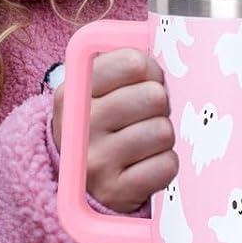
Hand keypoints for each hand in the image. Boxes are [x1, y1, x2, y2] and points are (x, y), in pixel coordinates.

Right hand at [51, 48, 176, 214]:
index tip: (145, 79)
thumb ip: (122, 66)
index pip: (131, 62)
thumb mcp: (94, 91)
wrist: (77, 183)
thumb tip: (168, 49)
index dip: (149, 69)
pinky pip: (166, 165)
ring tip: (146, 141)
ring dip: (162, 135)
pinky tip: (147, 164)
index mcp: (73, 93)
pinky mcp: (116, 193)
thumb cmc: (99, 125)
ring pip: (162, 131)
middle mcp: (81, 127)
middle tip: (147, 114)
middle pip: (153, 96)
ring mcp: (96, 163)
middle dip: (159, 104)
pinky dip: (165, 163)